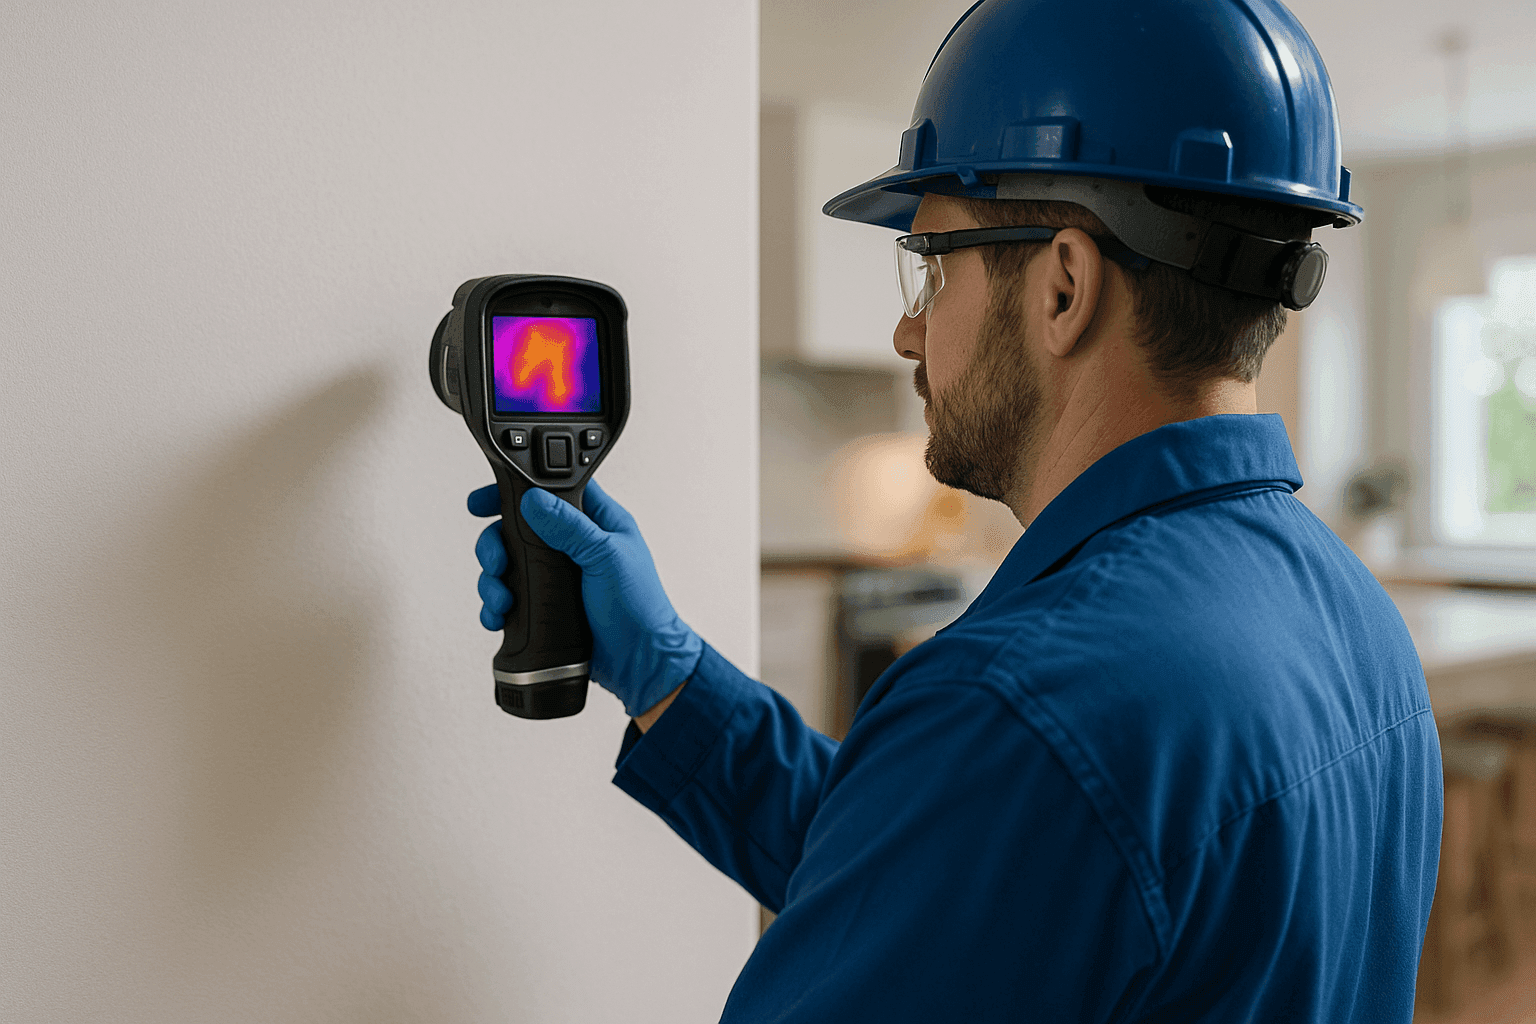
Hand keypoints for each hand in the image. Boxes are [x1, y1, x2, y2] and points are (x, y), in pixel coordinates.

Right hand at [469, 480, 702, 717]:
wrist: (639, 662)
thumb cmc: (639, 608)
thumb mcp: (607, 557)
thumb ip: (571, 527)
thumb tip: (533, 500)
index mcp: (596, 523)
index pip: (552, 492)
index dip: (517, 491)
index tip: (484, 501)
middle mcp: (573, 546)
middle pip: (517, 528)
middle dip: (496, 544)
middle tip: (496, 563)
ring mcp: (557, 577)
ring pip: (509, 564)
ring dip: (493, 580)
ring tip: (501, 599)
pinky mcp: (545, 605)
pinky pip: (510, 598)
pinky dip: (496, 607)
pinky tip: (498, 617)